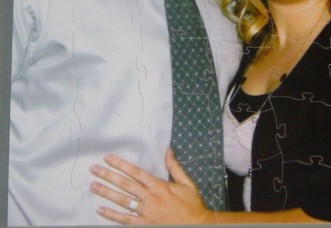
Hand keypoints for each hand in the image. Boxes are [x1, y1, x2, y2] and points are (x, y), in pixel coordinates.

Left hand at [90, 149, 212, 224]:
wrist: (197, 225)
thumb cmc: (192, 204)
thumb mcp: (187, 183)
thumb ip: (175, 167)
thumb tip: (168, 150)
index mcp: (159, 186)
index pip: (136, 172)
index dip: (121, 164)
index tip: (108, 158)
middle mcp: (150, 198)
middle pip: (125, 184)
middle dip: (109, 176)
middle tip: (94, 169)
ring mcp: (146, 212)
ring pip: (123, 201)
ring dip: (107, 193)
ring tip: (94, 185)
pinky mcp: (145, 224)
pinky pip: (126, 220)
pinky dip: (112, 215)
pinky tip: (101, 210)